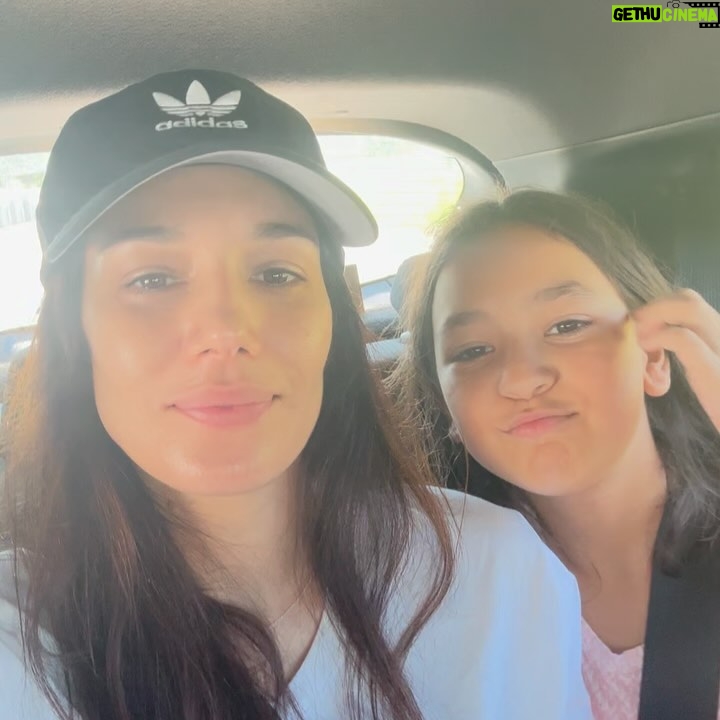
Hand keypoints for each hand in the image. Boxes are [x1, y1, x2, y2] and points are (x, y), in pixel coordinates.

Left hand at [633, 289, 719, 430]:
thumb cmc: (719, 406)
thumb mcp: (704, 377)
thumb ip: (688, 357)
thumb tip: (649, 354)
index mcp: (719, 336)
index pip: (688, 303)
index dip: (658, 310)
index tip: (638, 331)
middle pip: (687, 298)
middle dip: (653, 308)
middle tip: (631, 331)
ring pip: (687, 306)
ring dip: (652, 316)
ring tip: (635, 338)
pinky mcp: (717, 371)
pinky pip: (683, 339)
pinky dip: (657, 339)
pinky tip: (644, 354)